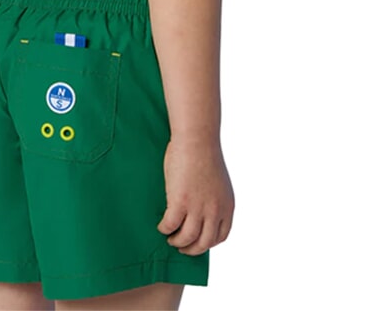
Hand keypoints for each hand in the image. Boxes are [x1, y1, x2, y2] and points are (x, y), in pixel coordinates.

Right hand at [157, 136, 234, 255]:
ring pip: (187, 238)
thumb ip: (213, 199)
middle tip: (181, 246)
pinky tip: (161, 226)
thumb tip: (201, 209)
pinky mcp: (180, 202)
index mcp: (226, 206)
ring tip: (170, 238)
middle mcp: (215, 211)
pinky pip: (170, 225)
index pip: (220, 236)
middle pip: (204, 242)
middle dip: (192, 249)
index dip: (207, 242)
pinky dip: (165, 229)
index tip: (198, 241)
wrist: (197, 139)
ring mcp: (198, 208)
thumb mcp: (218, 182)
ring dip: (177, 242)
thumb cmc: (204, 153)